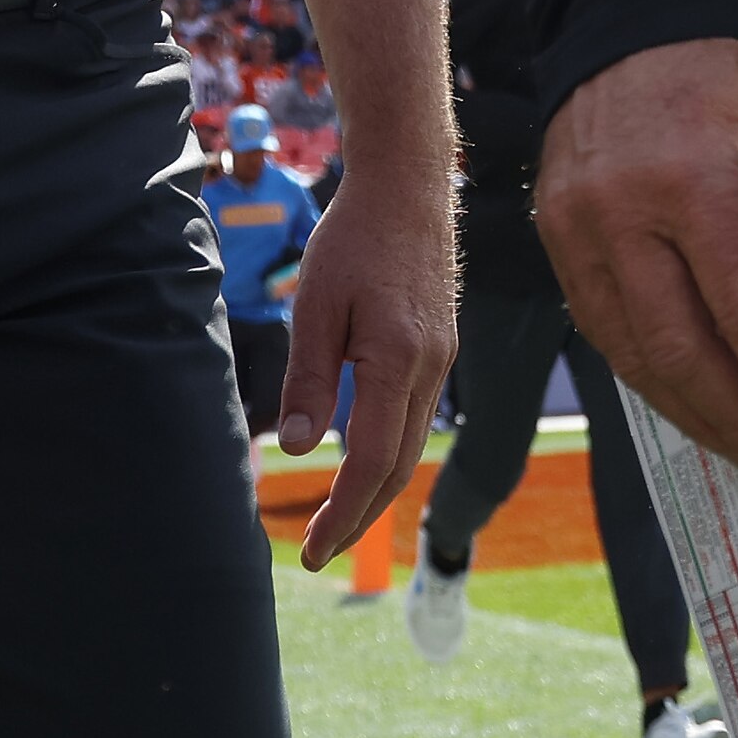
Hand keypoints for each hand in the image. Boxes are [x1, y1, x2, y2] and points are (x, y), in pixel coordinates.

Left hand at [270, 169, 454, 572]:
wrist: (408, 186)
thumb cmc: (353, 239)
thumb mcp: (314, 306)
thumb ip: (307, 381)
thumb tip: (295, 450)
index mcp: (397, 359)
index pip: (372, 460)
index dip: (342, 512)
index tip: (311, 549)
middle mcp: (430, 367)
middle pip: (400, 466)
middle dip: (359, 516)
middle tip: (318, 551)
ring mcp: (442, 359)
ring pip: (412, 445)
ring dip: (375, 489)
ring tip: (335, 518)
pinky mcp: (441, 348)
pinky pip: (418, 416)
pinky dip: (390, 452)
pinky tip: (362, 460)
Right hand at [537, 36, 737, 475]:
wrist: (628, 16)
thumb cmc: (719, 72)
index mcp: (690, 176)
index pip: (737, 299)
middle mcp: (621, 209)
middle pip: (676, 342)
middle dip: (729, 411)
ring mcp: (578, 227)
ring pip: (629, 348)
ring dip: (685, 408)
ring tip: (735, 444)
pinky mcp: (555, 236)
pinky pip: (600, 325)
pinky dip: (645, 370)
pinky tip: (683, 399)